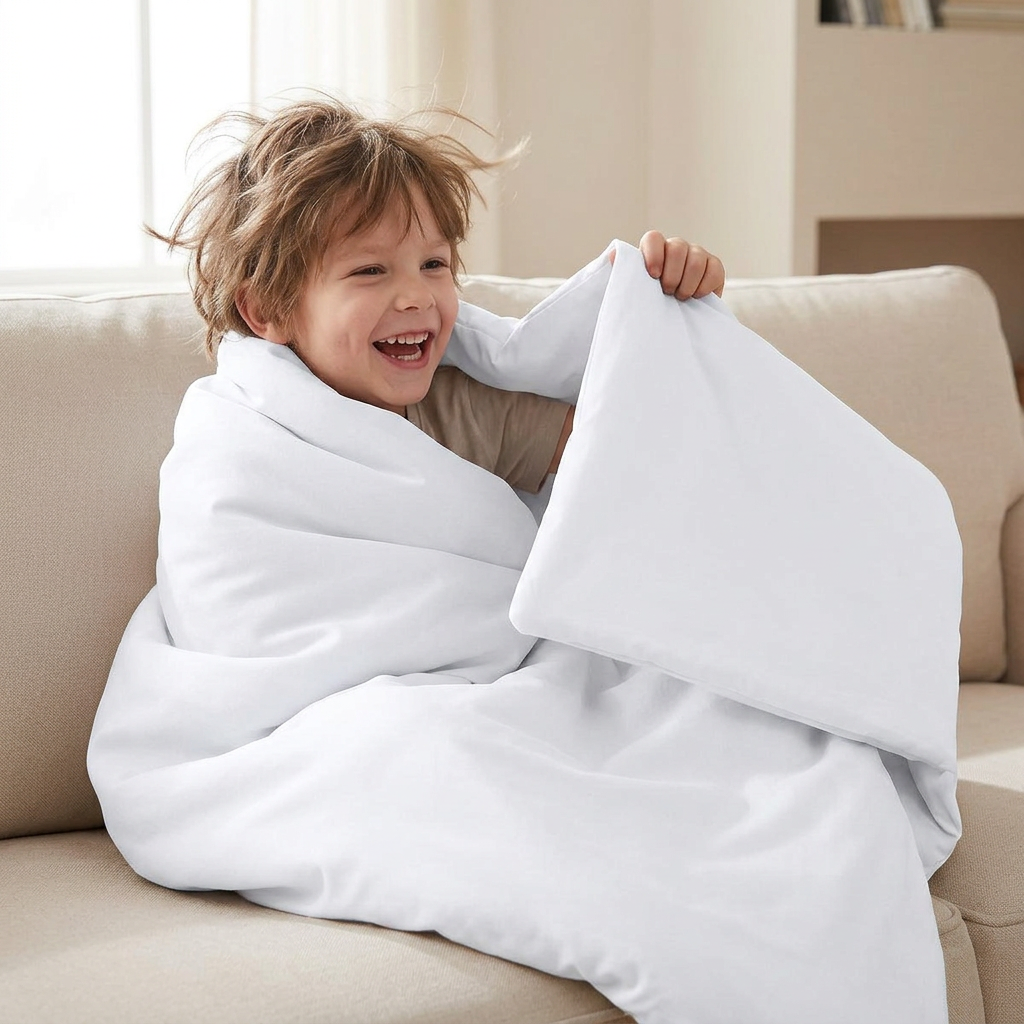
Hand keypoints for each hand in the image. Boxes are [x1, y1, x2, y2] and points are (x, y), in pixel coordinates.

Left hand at [610, 230, 725, 299]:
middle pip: (677, 247)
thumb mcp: (634, 292)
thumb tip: (613, 255)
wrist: (673, 324)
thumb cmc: (649, 305)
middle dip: (672, 274)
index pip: (654, 238)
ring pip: (697, 258)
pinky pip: (714, 269)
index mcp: (654, 251)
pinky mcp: (714, 267)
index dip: (654, 254)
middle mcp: (676, 249)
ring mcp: (697, 256)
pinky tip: (696, 297)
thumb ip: (625, 273)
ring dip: (687, 283)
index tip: (653, 275)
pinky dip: (704, 286)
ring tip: (679, 298)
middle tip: (667, 293)